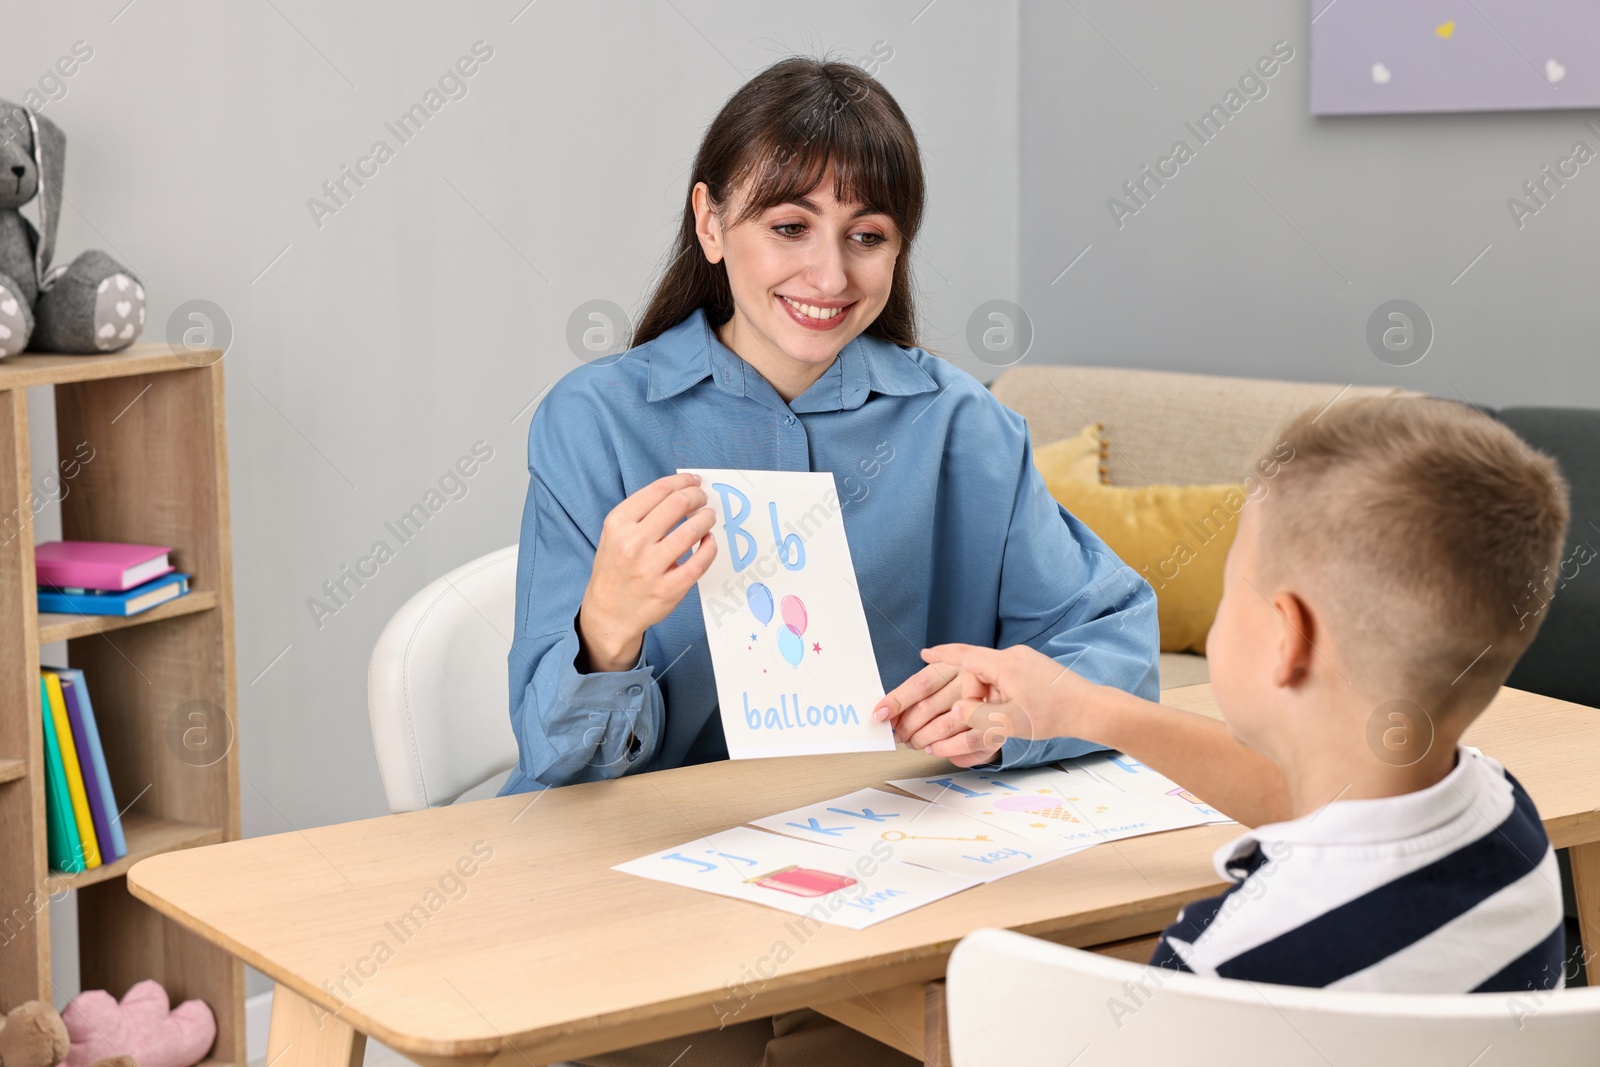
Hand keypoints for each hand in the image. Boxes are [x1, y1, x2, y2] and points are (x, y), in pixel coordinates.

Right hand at [578, 473, 717, 671]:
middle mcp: (633, 543)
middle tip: (703, 499)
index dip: (683, 481)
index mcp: (618, 524)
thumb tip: (679, 490)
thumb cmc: (615, 569)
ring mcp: (651, 568)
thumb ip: (641, 513)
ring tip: (709, 518)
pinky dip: (710, 547)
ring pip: (692, 531)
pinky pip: (699, 562)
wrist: (608, 614)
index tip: (694, 481)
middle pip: (678, 504)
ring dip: (707, 519)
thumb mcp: (614, 534)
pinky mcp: (668, 589)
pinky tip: (708, 542)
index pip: (659, 490)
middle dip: (697, 496)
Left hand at [873, 663, 1002, 767]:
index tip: (880, 714)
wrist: (1003, 690)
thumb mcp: (941, 680)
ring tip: (912, 742)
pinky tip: (932, 748)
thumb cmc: (961, 687)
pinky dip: (943, 749)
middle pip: (928, 707)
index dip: (897, 701)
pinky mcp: (994, 725)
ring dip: (921, 739)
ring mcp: (984, 703)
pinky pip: (964, 743)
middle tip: (898, 735)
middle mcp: (969, 681)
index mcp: (953, 665)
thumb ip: (916, 693)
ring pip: (943, 726)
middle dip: (906, 726)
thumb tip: (886, 713)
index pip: (919, 684)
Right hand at [917, 643, 1098, 748]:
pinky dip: (999, 694)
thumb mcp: (1009, 722)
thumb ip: (977, 716)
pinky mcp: (1032, 667)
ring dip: (988, 698)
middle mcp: (1013, 656)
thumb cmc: (1053, 715)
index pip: (966, 655)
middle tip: (983, 717)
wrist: (1089, 709)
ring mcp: (1024, 660)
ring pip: (991, 677)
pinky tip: (1010, 709)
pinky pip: (1005, 677)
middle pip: (977, 671)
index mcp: (1005, 665)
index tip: (924, 654)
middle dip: (972, 695)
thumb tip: (957, 710)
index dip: (942, 655)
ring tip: (1003, 717)